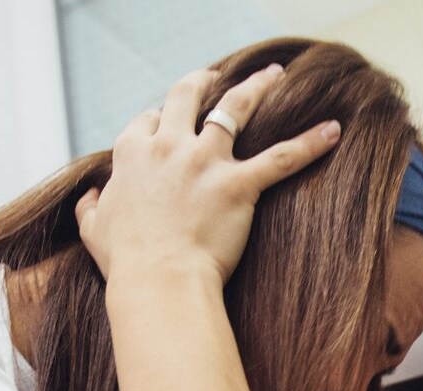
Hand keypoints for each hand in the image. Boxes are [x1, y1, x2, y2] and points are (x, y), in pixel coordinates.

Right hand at [76, 65, 342, 287]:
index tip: (166, 123)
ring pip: (234, 108)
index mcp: (132, 153)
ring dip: (255, 87)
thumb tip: (89, 197)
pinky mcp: (238, 184)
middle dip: (202, 81)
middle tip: (215, 77)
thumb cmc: (126, 261)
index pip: (147, 120)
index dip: (158, 119)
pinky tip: (333, 130)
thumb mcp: (93, 230)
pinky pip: (282, 157)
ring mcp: (205, 161)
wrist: (158, 282)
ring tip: (273, 75)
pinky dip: (310, 142)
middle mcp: (169, 146)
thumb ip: (90, 207)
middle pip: (187, 97)